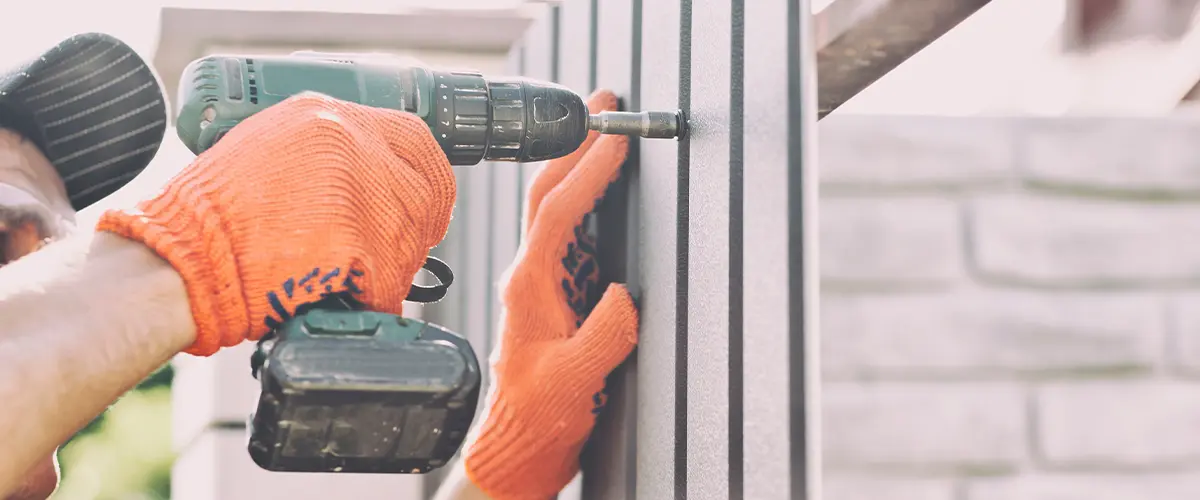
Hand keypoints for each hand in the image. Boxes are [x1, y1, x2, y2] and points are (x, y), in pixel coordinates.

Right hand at [96, 93, 456, 355]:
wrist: (181, 264)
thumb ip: (325, 154)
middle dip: (418, 223)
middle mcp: (348, 142)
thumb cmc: (212, 221)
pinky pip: (395, 276)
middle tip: (392, 247)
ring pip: (414, 234)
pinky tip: (347, 295)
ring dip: (395, 263)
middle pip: (427, 188)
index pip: (414, 136)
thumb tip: (373, 177)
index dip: (424, 174)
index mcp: (324, 115)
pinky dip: (378, 294)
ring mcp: (359, 189)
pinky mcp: (362, 239)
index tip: (421, 198)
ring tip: (352, 274)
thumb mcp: (267, 151)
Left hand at [464, 89, 637, 499]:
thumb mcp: (576, 379)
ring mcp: (540, 281)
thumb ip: (604, 335)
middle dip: (575, 146)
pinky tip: (602, 186)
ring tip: (604, 131)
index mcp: (530, 288)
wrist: (519, 443)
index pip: (557, 213)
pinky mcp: (554, 293)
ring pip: (555, 207)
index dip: (587, 172)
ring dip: (578, 164)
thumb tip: (623, 293)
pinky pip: (568, 232)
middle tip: (602, 107)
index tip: (613, 139)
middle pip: (547, 194)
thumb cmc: (540, 415)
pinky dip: (586, 197)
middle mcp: (530, 276)